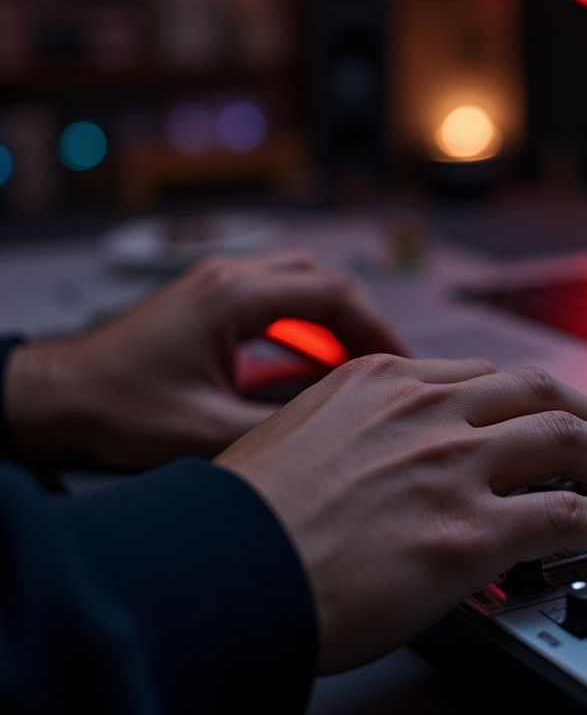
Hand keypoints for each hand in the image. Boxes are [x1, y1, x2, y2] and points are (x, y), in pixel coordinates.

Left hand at [5, 250, 408, 468]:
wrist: (56, 396)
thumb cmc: (114, 406)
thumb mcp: (206, 431)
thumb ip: (280, 428)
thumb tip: (337, 435)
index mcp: (232, 296)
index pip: (333, 294)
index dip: (377, 328)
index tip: (403, 362)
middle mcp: (227, 279)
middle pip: (323, 279)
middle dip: (363, 321)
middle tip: (389, 363)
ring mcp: (216, 287)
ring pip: (301, 285)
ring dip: (335, 322)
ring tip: (360, 364)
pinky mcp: (208, 306)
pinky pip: (276, 304)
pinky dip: (306, 329)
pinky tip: (316, 365)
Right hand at [216, 356, 586, 672]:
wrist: (218, 569)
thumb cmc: (243, 517)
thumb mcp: (296, 436)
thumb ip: (354, 431)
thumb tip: (381, 455)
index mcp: (382, 382)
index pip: (483, 377)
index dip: (530, 398)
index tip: (548, 414)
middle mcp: (427, 411)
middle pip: (540, 394)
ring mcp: (453, 467)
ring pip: (570, 443)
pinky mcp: (470, 531)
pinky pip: (569, 516)